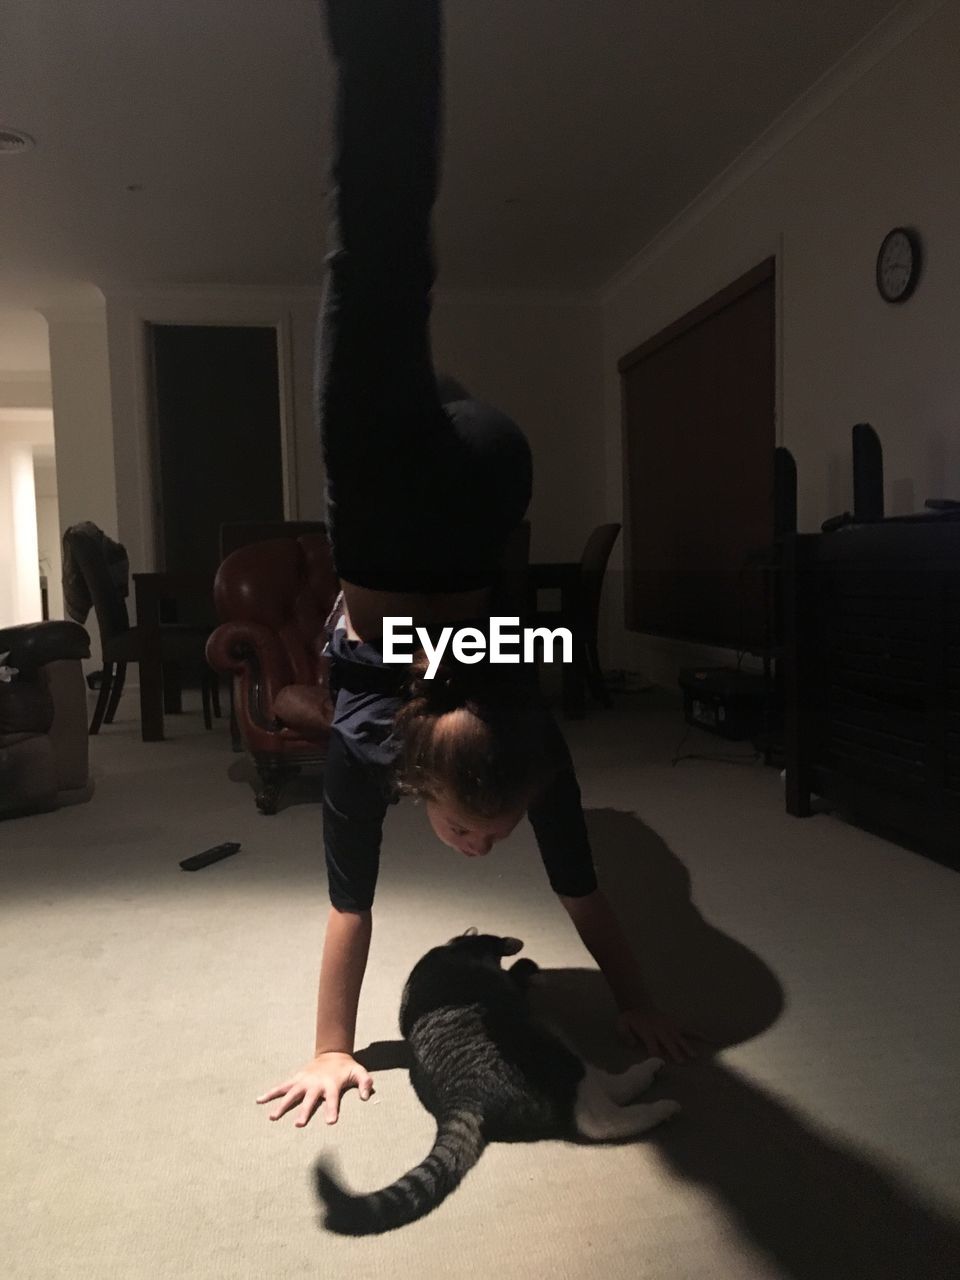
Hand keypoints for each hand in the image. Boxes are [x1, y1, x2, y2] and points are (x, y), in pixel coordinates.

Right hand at [256, 1052, 373, 1127]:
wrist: (332, 1053)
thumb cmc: (346, 1068)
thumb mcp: (359, 1072)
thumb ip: (365, 1083)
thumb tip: (367, 1096)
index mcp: (332, 1084)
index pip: (333, 1098)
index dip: (332, 1109)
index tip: (330, 1122)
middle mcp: (316, 1083)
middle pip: (309, 1099)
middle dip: (304, 1111)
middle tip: (298, 1125)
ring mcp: (304, 1081)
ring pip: (292, 1094)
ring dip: (282, 1105)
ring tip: (272, 1117)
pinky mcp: (296, 1079)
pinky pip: (281, 1087)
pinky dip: (270, 1093)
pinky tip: (259, 1100)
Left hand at [616, 1008, 700, 1062]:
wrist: (639, 1003)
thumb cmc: (631, 1019)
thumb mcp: (622, 1024)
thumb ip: (625, 1034)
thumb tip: (631, 1044)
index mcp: (648, 1032)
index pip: (652, 1046)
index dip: (656, 1055)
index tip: (661, 1065)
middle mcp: (661, 1030)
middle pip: (668, 1042)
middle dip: (674, 1051)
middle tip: (681, 1062)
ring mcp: (670, 1027)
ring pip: (680, 1038)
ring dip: (686, 1047)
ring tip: (694, 1056)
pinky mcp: (677, 1024)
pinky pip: (689, 1030)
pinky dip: (699, 1035)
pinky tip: (710, 1040)